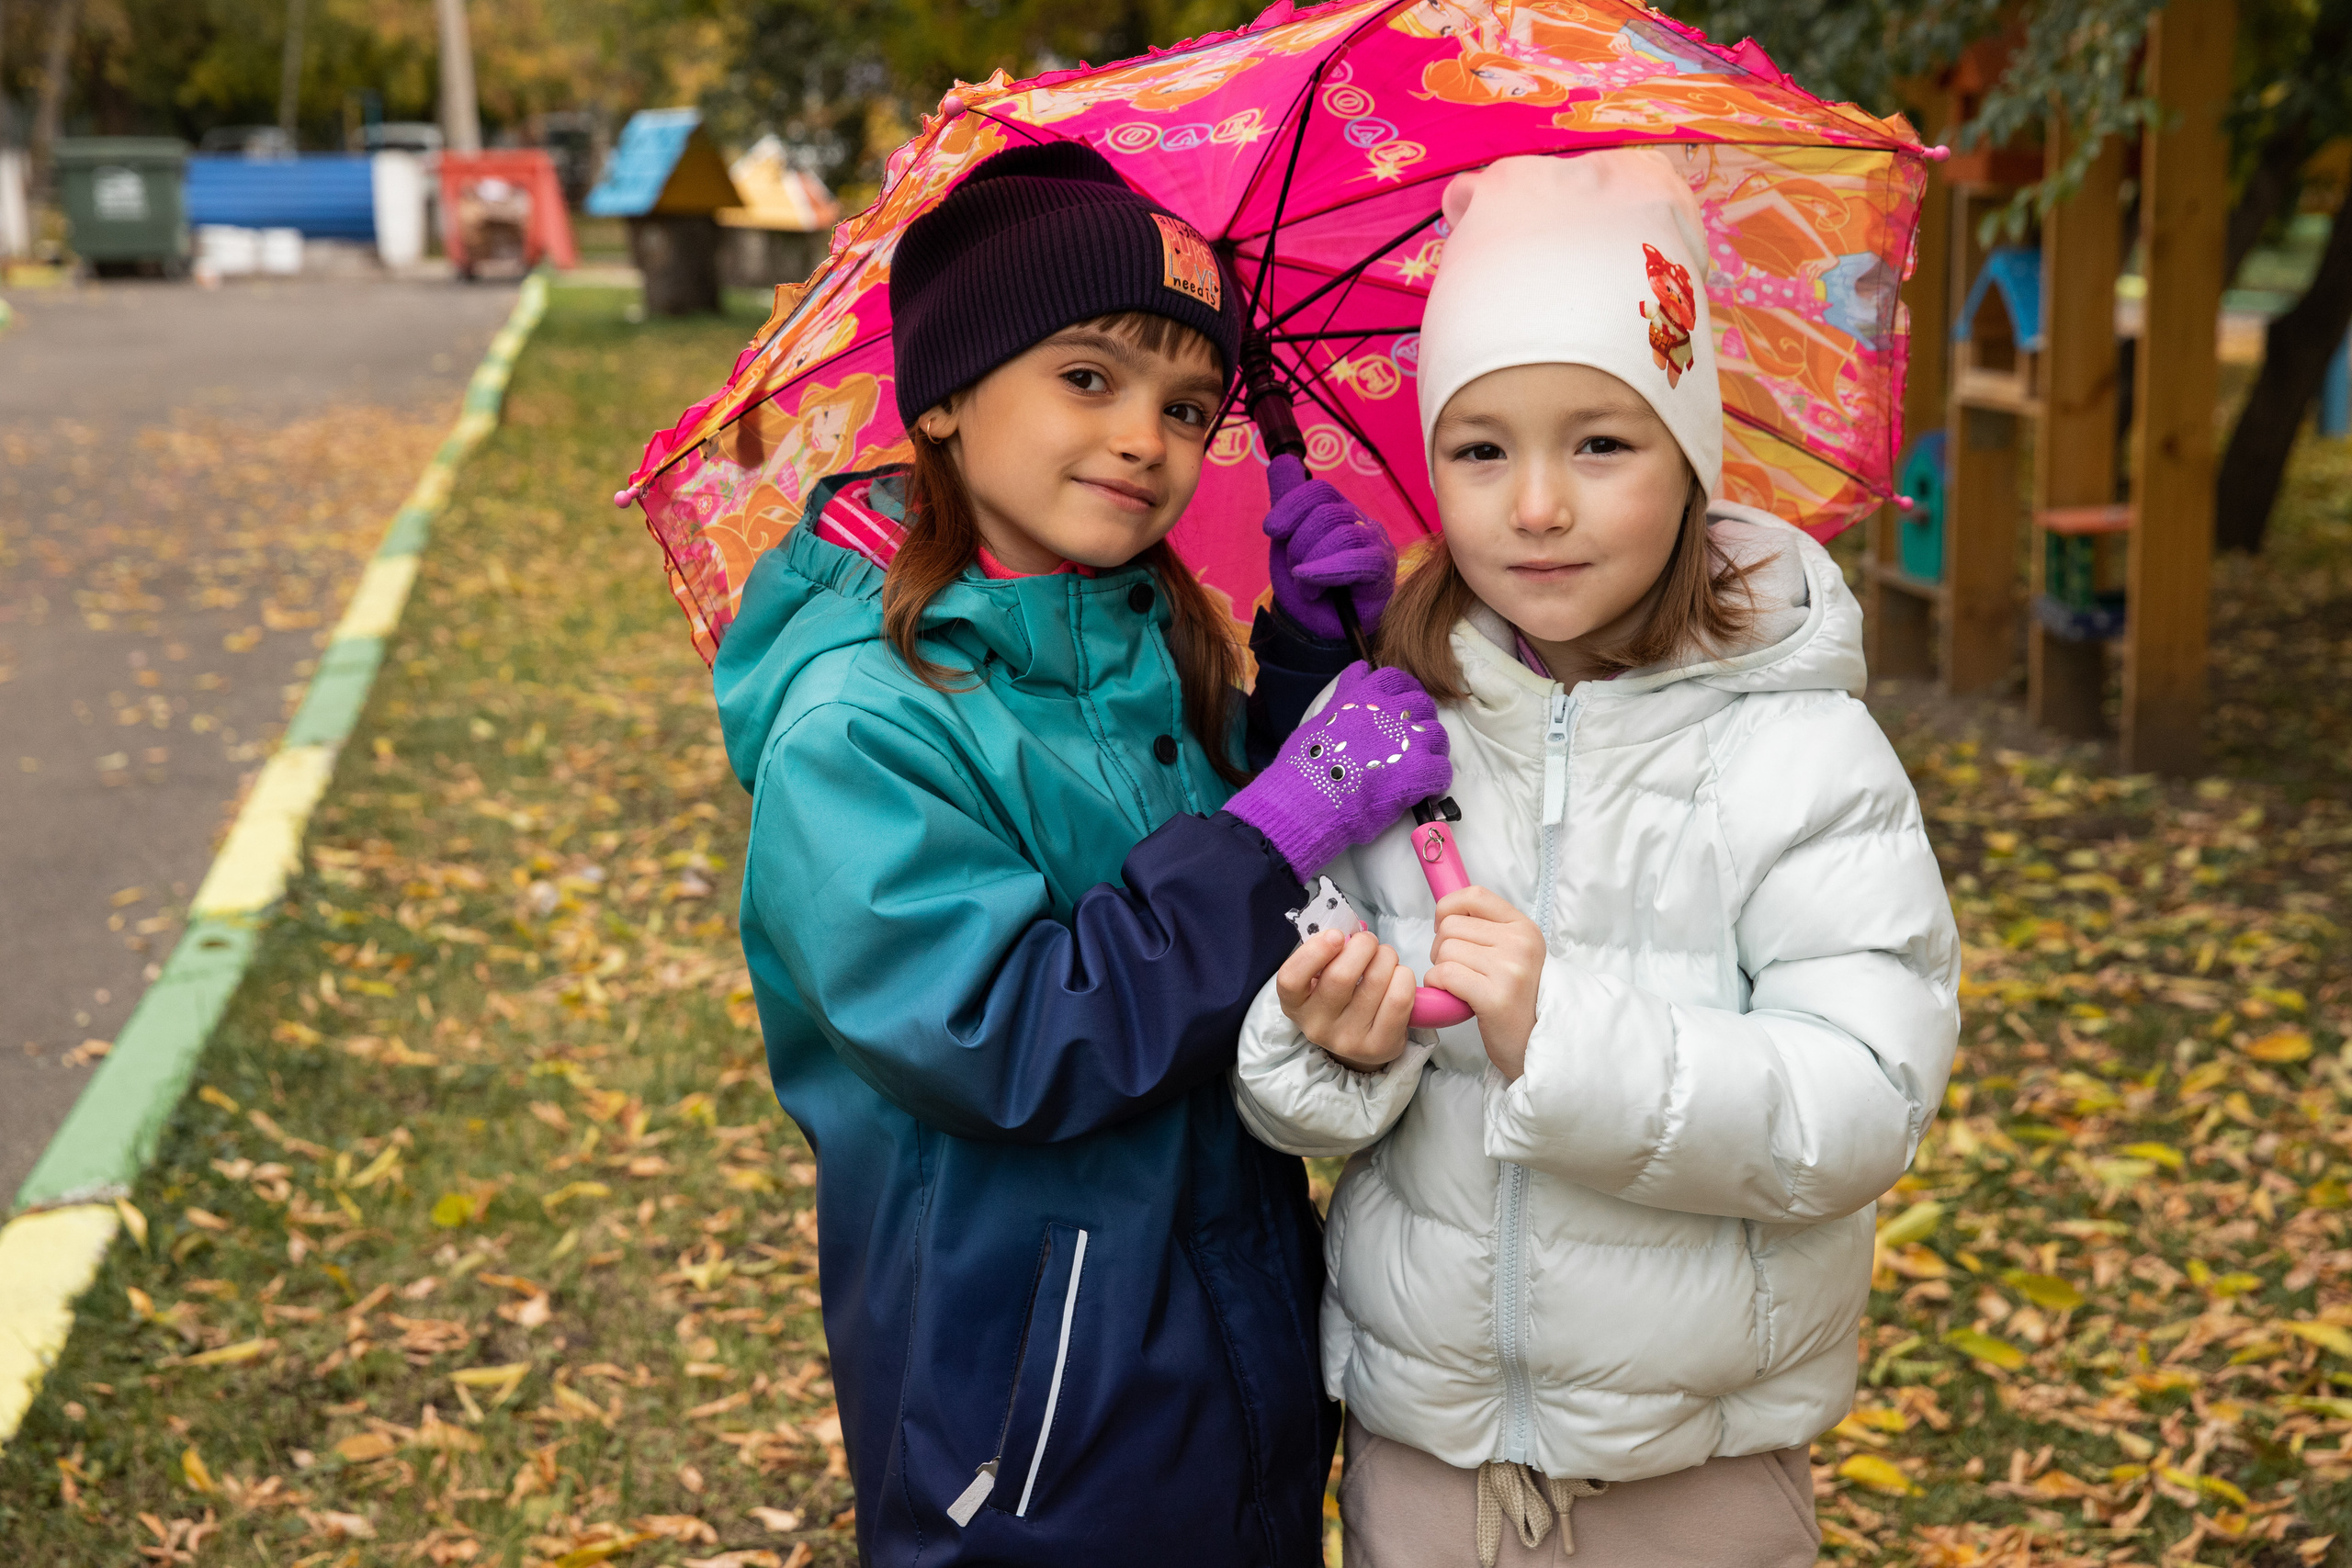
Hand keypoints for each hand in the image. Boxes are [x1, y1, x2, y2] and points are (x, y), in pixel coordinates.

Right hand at [1224, 661, 1450, 880]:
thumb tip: (1359, 671)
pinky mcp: (1418, 772)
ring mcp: (1407, 741)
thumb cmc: (1304, 763)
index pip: (1398, 680)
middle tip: (1408, 742)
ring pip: (1438, 736)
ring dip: (1432, 750)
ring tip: (1418, 767)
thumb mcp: (1321, 716)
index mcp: (1366, 696)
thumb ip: (1346, 695)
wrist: (1304, 800)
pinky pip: (1442, 771)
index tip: (1401, 708)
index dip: (1404, 692)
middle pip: (1423, 705)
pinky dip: (1436, 781)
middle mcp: (1390, 712)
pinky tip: (1423, 791)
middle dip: (1419, 721)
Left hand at [1264, 454, 1396, 641]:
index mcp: (1337, 510)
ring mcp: (1375, 545)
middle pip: (1327, 512)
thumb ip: (1287, 501)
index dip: (1291, 506)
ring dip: (1311, 562)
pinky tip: (1310, 583)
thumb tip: (1282, 461)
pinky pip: (1359, 560)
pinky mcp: (1382, 571)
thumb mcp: (1288, 541)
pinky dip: (1327, 570)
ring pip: (1341, 533)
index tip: (1271, 529)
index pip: (1318, 490)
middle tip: (1295, 570)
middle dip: (1299, 544)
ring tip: (1305, 586)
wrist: (1317, 628)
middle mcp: (1360, 521)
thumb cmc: (1307, 584)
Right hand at [1276, 928, 1415, 1070]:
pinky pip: (1399, 999)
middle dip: (1363, 945)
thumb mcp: (1320, 976)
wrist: (1359, 1038)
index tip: (1336, 935)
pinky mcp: (1380, 1046)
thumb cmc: (1339, 994)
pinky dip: (1404, 977)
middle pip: (1341, 976)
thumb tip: (1350, 935)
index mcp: (1295, 1003)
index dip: (1315, 951)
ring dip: (1387, 957)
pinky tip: (1397, 978)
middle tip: (1368, 942)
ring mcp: (1348, 1040)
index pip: (1291, 979)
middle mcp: (1317, 1026)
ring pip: (1376, 981)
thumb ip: (1328, 953)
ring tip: (1384, 959)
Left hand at [1423, 886, 1544, 1080]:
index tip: (1444, 927)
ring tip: (1459, 985)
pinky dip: (1438, 985)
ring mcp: (1509, 970)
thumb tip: (1445, 913)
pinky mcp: (1494, 997)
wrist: (1539, 1044)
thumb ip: (1489, 931)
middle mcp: (1519, 944)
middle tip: (1455, 969)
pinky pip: (1445, 975)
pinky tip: (1452, 996)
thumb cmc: (1519, 1000)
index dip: (1448, 907)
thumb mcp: (1516, 955)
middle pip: (1451, 926)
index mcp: (1524, 928)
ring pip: (1445, 951)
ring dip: (1440, 969)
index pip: (1475, 895)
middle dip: (1441, 947)